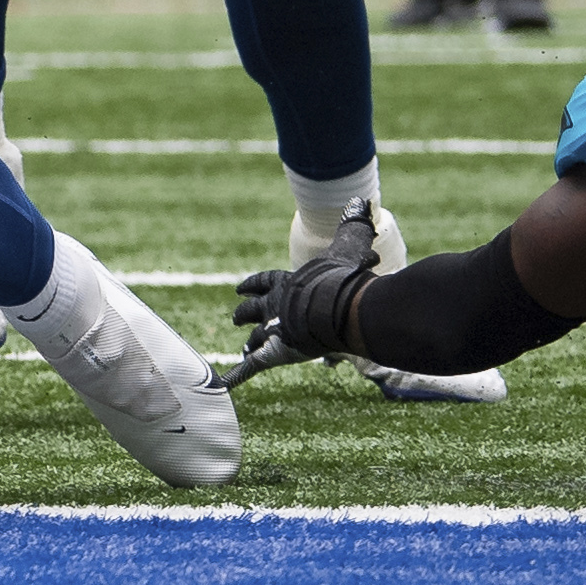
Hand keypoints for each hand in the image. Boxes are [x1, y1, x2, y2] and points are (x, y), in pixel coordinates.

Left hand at [230, 208, 382, 372]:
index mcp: (288, 283)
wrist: (337, 308)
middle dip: (244, 313)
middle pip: (254, 309)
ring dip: (250, 342)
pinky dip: (238, 375)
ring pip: (255, 337)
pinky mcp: (275, 352)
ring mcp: (274, 330)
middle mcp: (276, 306)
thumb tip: (361, 201)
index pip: (265, 281)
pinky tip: (224, 382)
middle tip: (235, 316)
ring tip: (244, 348)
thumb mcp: (349, 247)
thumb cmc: (343, 278)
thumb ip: (352, 226)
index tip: (240, 286)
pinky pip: (253, 366)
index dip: (254, 284)